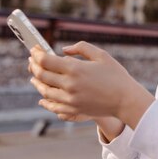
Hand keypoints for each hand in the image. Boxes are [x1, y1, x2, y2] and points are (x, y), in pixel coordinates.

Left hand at [28, 41, 153, 128]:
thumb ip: (81, 48)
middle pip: (42, 75)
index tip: (34, 50)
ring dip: (36, 82)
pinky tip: (42, 96)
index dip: (37, 54)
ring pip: (44, 91)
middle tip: (32, 60)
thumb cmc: (116, 75)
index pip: (46, 61)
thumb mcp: (101, 55)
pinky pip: (52, 106)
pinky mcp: (73, 110)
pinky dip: (45, 100)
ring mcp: (70, 100)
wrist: (125, 100)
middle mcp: (69, 85)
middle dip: (34, 65)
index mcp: (75, 69)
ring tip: (34, 76)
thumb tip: (63, 50)